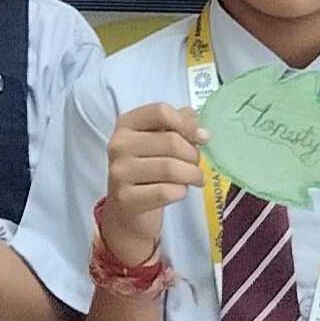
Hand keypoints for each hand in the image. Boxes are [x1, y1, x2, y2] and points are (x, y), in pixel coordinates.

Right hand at [97, 102, 205, 265]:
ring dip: (192, 175)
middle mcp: (118, 144)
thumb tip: (198, 125)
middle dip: (193, 155)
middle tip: (197, 164)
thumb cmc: (148, 169)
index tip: (201, 138)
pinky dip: (181, 192)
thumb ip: (178, 124)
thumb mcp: (158, 141)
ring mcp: (119, 172)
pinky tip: (178, 192)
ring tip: (194, 179)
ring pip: (171, 168)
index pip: (161, 111)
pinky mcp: (126, 198)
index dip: (187, 124)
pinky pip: (167, 192)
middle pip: (172, 141)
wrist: (127, 209)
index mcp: (126, 124)